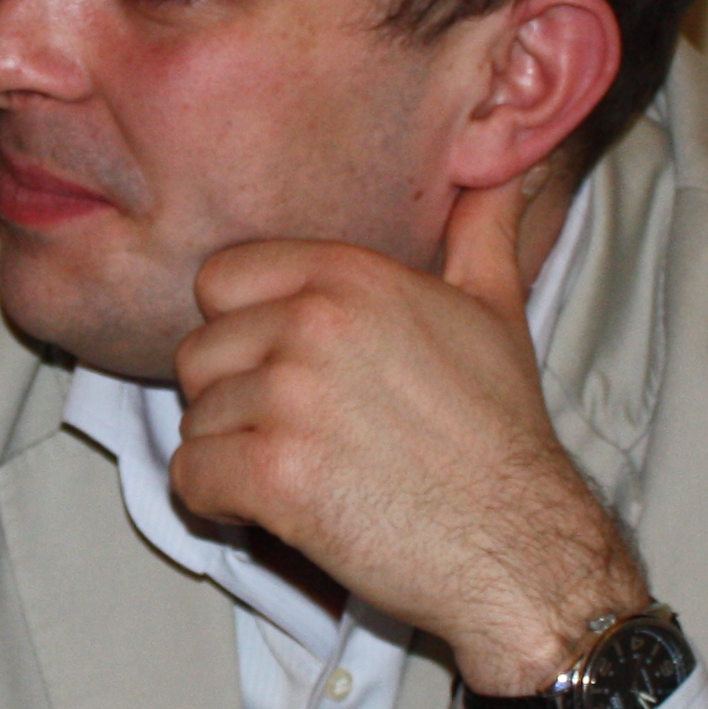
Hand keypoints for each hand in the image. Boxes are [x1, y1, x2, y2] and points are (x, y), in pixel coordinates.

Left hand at [170, 172, 646, 693]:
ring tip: (304, 473)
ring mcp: (286, 397)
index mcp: (348, 275)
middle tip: (301, 434)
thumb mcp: (495, 308)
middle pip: (198, 352)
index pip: (220, 280)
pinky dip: (221, 504)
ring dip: (232, 455)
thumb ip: (479, 228)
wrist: (518, 541)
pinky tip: (282, 509)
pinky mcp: (271, 474)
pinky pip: (189, 478)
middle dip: (234, 399)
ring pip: (193, 420)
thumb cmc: (497, 432)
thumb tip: (499, 166)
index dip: (242, 331)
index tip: (287, 369)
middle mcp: (310, 322)